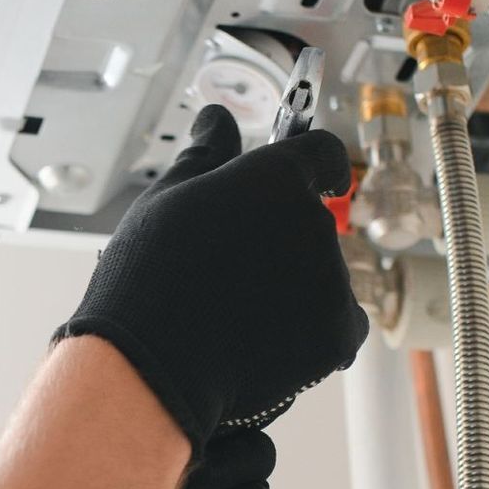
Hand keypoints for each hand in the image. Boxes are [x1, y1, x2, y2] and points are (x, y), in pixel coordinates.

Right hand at [52, 104, 369, 455]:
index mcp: (274, 178)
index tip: (322, 178)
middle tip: (232, 272)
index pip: (322, 152)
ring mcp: (331, 279)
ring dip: (295, 289)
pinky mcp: (339, 332)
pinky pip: (340, 324)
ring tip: (236, 314)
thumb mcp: (166, 201)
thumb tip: (218, 119)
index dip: (320, 165)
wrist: (151, 369)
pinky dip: (313, 332)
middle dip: (283, 242)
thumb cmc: (147, 281)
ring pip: (324, 276)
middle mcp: (312, 221)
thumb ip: (205, 156)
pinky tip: (266, 340)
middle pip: (312, 224)